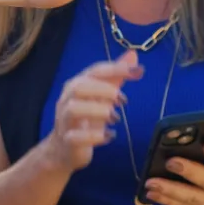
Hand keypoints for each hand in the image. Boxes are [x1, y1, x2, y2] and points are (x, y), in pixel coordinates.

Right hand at [43, 52, 141, 171]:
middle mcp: (67, 100)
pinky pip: (76, 137)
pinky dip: (95, 136)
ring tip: (115, 118)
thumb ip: (116, 77)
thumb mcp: (101, 96)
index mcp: (76, 86)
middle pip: (79, 87)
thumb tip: (133, 55)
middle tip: (123, 100)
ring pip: (73, 109)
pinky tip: (109, 135)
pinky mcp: (68, 141)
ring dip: (99, 111)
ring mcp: (65, 121)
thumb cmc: (85, 119)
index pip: (94, 71)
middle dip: (104, 90)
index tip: (139, 72)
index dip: (116, 69)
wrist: (64, 149)